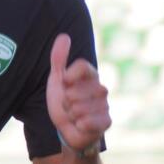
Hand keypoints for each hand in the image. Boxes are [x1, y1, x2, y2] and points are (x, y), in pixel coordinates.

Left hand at [46, 34, 110, 151]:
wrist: (68, 128)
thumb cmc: (63, 101)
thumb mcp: (57, 78)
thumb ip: (59, 58)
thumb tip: (64, 35)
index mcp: (90, 76)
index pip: (82, 66)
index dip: (69, 75)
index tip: (64, 82)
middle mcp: (100, 88)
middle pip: (76, 91)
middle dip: (66, 100)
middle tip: (68, 104)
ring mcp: (104, 105)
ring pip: (79, 108)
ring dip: (71, 113)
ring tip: (74, 114)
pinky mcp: (106, 121)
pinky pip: (89, 121)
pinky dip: (80, 124)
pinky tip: (80, 124)